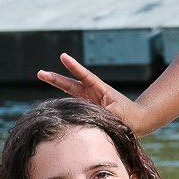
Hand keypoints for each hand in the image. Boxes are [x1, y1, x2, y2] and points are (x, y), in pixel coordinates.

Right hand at [36, 53, 153, 132]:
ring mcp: (87, 101)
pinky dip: (62, 107)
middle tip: (40, 73)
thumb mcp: (118, 115)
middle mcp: (92, 93)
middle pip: (70, 84)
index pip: (85, 76)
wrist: (138, 123)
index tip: (64, 56)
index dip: (74, 67)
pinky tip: (52, 108)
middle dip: (56, 78)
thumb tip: (86, 117)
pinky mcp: (86, 110)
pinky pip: (71, 108)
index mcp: (101, 90)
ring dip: (56, 86)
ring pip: (68, 94)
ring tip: (41, 76)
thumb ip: (102, 114)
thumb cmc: (130, 116)